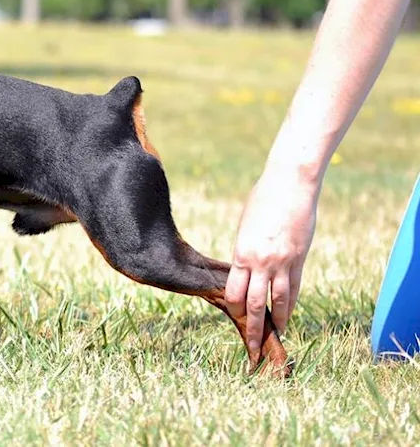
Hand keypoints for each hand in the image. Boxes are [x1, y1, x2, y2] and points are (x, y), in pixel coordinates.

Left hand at [225, 166, 318, 351]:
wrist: (290, 184)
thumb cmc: (262, 199)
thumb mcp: (245, 225)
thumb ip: (244, 247)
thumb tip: (244, 264)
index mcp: (241, 252)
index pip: (234, 290)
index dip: (234, 308)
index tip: (234, 319)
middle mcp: (261, 262)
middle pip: (254, 303)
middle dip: (252, 328)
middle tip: (251, 348)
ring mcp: (282, 262)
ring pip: (278, 301)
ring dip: (275, 322)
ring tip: (273, 337)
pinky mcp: (300, 259)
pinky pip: (295, 289)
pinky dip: (291, 306)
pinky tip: (288, 318)